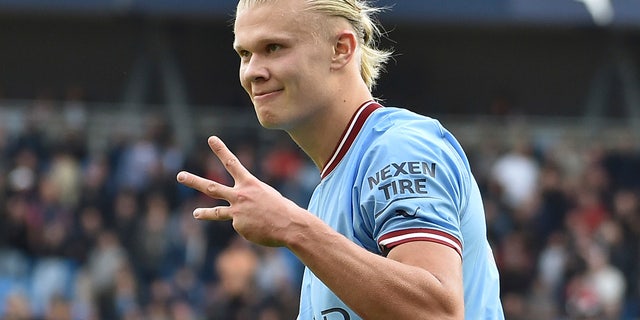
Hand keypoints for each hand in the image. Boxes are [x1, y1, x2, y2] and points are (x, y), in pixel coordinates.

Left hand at [177, 136, 303, 246]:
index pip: (232, 163)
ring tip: (195, 213)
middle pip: (212, 187)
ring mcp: (237, 212)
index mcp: (250, 183)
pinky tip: (261, 228)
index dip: (221, 150)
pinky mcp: (239, 226)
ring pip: (217, 212)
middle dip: (194, 181)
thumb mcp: (266, 194)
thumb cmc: (282, 208)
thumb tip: (237, 210)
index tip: (211, 139)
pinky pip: (242, 226)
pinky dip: (251, 227)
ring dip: (203, 213)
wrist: (290, 225)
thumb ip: (250, 196)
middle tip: (180, 175)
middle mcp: (240, 195)